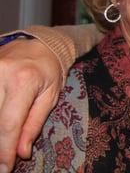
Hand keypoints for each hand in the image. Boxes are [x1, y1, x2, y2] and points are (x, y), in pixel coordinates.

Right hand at [0, 39, 61, 171]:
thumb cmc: (48, 71)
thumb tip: (21, 152)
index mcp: (23, 81)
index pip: (9, 124)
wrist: (39, 44)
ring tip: (2, 143)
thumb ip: (34, 125)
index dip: (5, 150)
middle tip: (2, 159)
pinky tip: (0, 127)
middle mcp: (0, 75)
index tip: (5, 168)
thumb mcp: (49, 97)